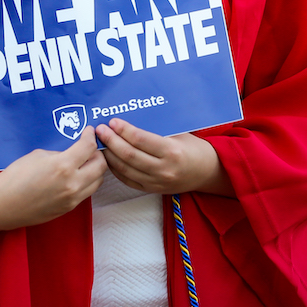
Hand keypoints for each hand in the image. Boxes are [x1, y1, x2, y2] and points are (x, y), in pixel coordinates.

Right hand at [0, 127, 106, 232]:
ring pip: (98, 181)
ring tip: (86, 162)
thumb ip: (59, 154)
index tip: (88, 131)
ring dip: (95, 169)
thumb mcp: (38, 155)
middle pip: (101, 165)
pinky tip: (76, 176)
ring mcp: (72, 198)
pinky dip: (87, 182)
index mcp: (63, 166)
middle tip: (90, 147)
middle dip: (98, 153)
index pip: (89, 147)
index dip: (90, 136)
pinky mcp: (69, 208)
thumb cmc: (15, 177)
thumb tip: (71, 155)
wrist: (3, 205)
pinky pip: (86, 192)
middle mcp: (73, 183)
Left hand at [95, 119, 232, 196]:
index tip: (112, 121)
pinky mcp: (151, 190)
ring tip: (100, 142)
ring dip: (109, 155)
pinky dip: (115, 168)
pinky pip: (127, 180)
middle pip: (129, 155)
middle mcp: (163, 169)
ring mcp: (156, 182)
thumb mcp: (180, 133)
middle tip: (100, 130)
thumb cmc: (193, 148)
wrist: (206, 172)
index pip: (140, 140)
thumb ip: (157, 128)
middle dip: (111, 141)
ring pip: (125, 169)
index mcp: (171, 151)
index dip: (123, 130)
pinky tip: (108, 157)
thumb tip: (131, 117)